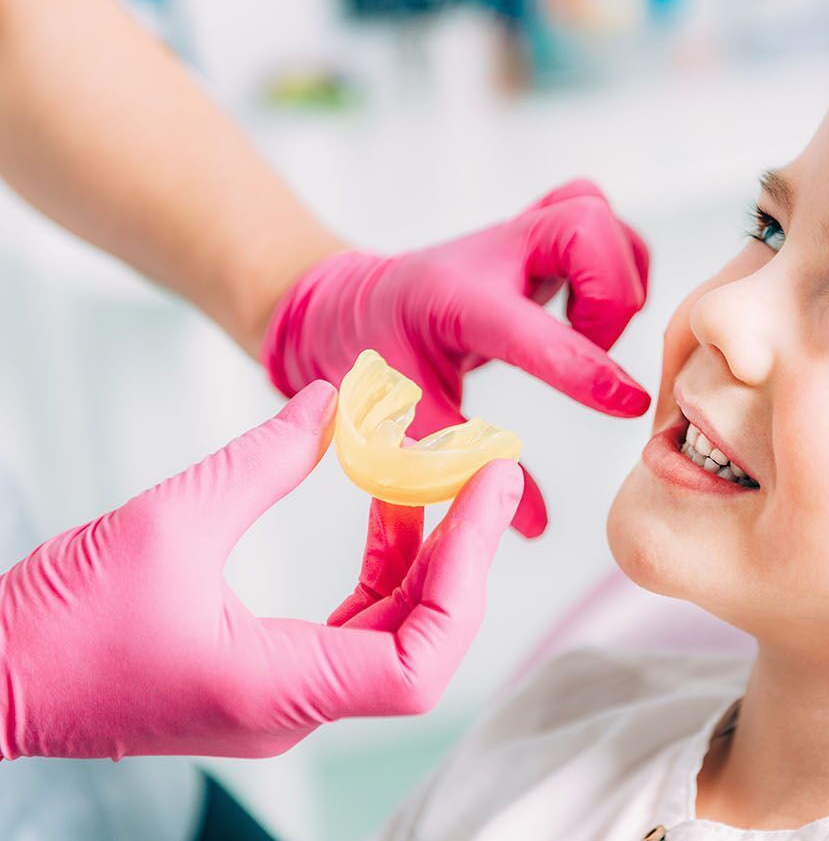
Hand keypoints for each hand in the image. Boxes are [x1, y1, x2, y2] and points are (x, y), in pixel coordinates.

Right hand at [0, 382, 522, 759]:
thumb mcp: (169, 522)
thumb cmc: (57, 626)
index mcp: (279, 690)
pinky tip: (384, 511)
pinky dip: (379, 569)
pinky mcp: (266, 676)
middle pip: (420, 641)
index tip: (487, 499)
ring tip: (433, 480)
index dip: (467, 575)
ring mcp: (283, 696)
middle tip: (486, 478)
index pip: (421, 656)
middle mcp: (294, 707)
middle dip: (460, 556)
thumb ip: (264, 461)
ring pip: (391, 632)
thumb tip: (330, 405)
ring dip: (422, 556)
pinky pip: (352, 626)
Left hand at [260, 179, 651, 538]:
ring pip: (602, 219)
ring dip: (617, 281)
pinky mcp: (540, 232)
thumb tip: (535, 524)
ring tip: (588, 333)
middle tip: (591, 348)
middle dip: (612, 297)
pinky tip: (589, 310)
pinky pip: (603, 221)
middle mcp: (493, 252)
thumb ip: (462, 468)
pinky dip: (617, 264)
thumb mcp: (403, 421)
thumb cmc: (374, 357)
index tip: (629, 405)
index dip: (586, 368)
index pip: (531, 329)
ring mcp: (519, 234)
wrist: (349, 302)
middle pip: (586, 228)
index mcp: (454, 302)